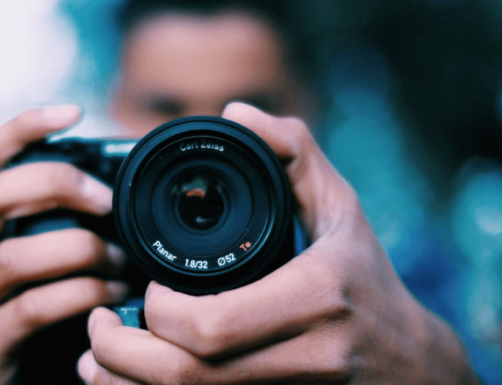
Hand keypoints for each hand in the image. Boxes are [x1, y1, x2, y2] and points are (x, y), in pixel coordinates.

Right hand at [0, 105, 128, 384]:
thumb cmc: (34, 327)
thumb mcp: (37, 271)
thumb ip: (55, 232)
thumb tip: (119, 192)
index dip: (22, 128)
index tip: (72, 111)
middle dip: (56, 184)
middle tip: (108, 202)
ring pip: (14, 255)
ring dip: (80, 251)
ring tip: (122, 262)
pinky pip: (32, 307)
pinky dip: (80, 295)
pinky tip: (111, 296)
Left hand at [79, 102, 477, 384]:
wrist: (405, 364)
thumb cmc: (366, 279)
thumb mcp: (341, 207)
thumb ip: (293, 151)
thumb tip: (235, 111)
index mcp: (315, 297)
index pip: (211, 324)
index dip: (158, 311)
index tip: (144, 286)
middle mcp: (304, 356)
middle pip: (186, 375)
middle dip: (122, 353)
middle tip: (99, 323)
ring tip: (96, 357)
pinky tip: (125, 383)